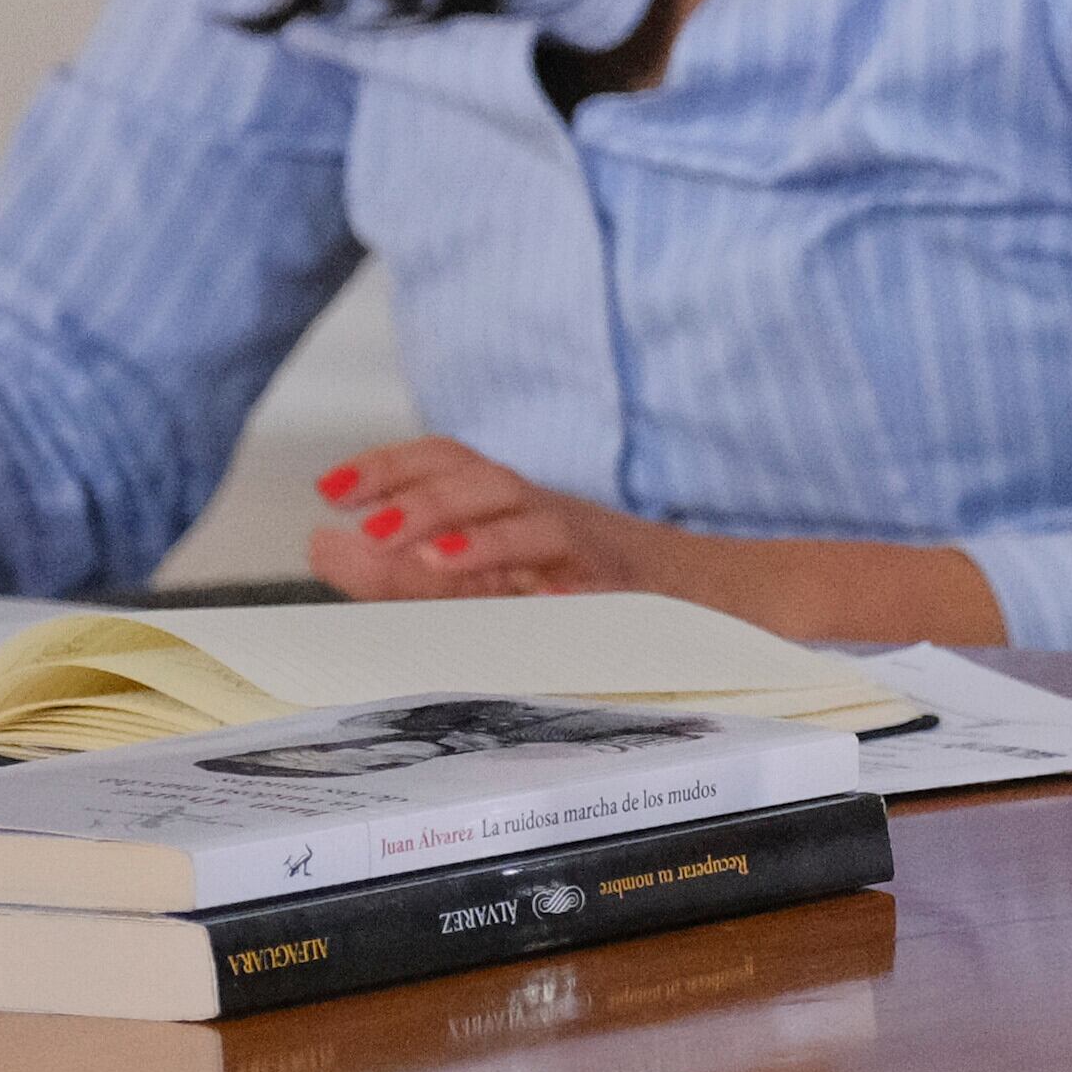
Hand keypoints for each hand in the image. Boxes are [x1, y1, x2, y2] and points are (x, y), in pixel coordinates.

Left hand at [310, 441, 1005, 641]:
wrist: (748, 608)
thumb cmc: (620, 603)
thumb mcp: (508, 587)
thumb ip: (415, 571)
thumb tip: (323, 542)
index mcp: (525, 512)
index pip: (455, 463)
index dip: (393, 465)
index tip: (332, 486)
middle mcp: (557, 516)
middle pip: (483, 475)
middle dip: (415, 490)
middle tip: (355, 515)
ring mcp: (597, 547)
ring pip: (526, 512)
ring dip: (463, 523)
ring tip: (409, 547)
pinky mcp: (633, 582)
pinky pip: (582, 567)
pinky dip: (535, 571)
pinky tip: (498, 586)